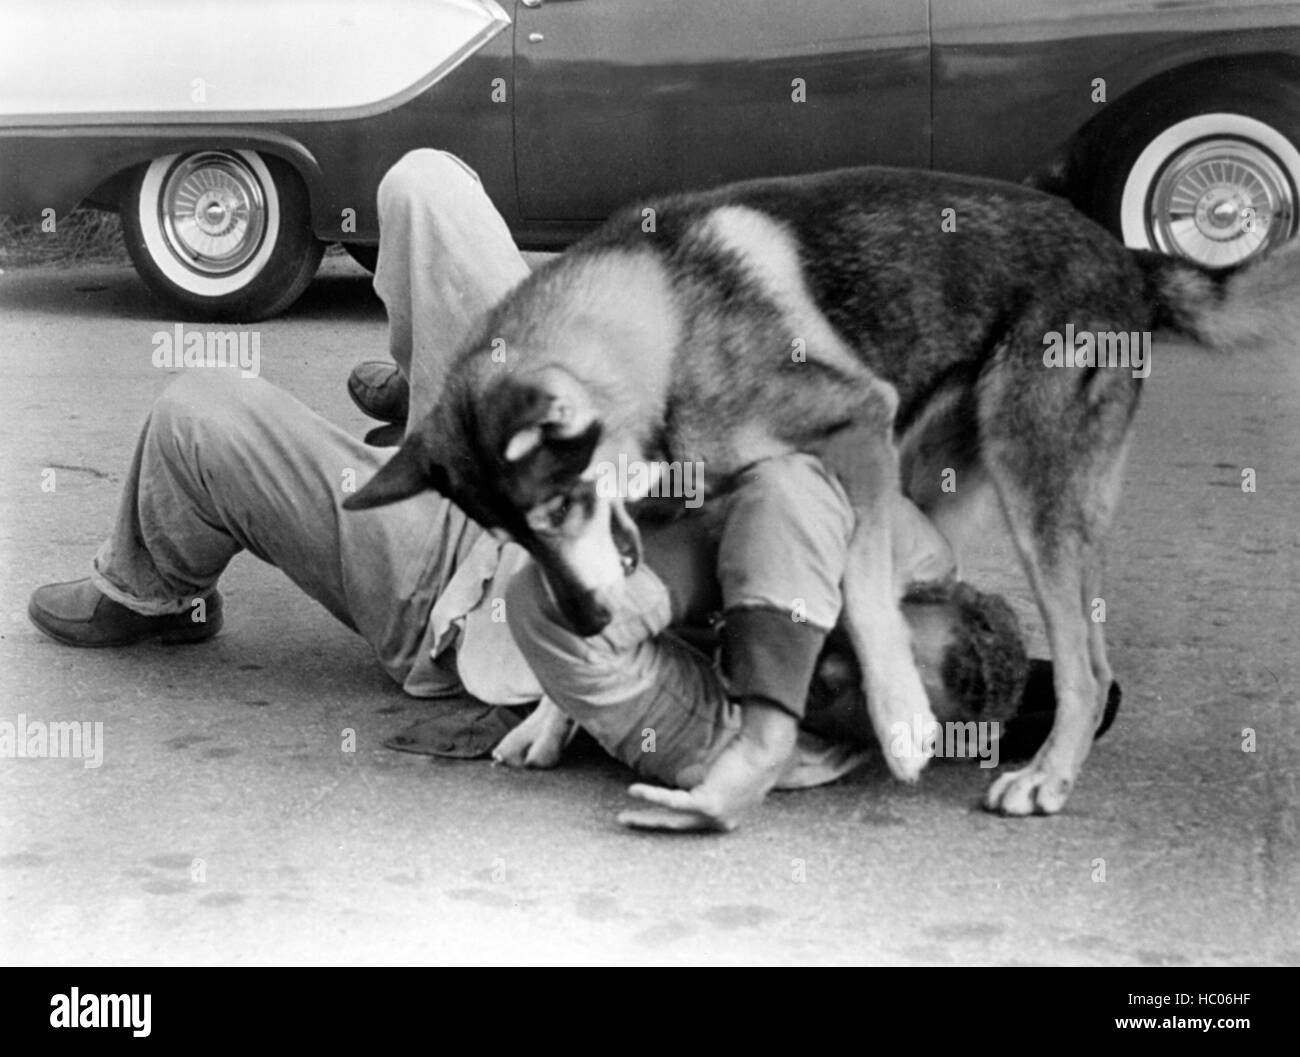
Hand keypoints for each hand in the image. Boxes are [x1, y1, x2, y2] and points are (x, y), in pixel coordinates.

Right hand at [617, 702, 795, 832]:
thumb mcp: (724, 773)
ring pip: (673, 820)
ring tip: (623, 819)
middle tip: (628, 824)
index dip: (668, 813)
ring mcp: (716, 817)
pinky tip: (634, 791)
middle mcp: (721, 822)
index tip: (648, 813)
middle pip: (679, 827)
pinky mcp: (709, 805)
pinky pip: (673, 802)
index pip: (691, 820)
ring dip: (646, 820)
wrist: (765, 749)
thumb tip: (684, 776)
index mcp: (726, 817)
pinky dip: (652, 795)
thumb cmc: (749, 754)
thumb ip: (705, 781)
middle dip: (651, 826)